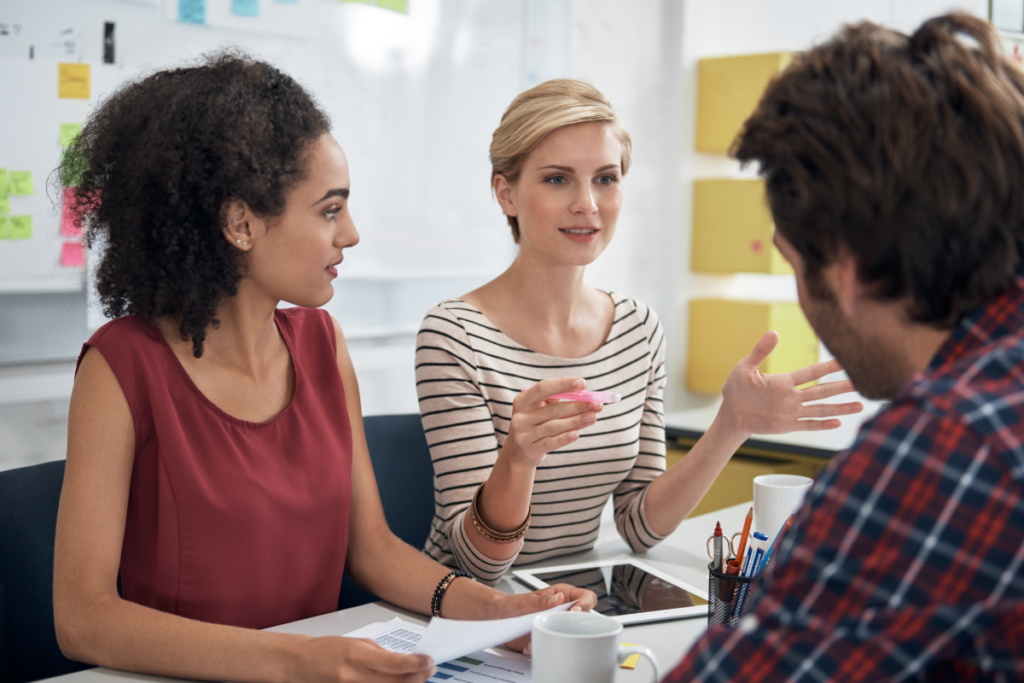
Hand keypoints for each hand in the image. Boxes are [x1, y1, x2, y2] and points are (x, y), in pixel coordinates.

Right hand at [293, 635, 435, 682]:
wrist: (299, 664)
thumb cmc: (326, 650)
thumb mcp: (356, 643)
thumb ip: (381, 654)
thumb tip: (405, 662)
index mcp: (357, 655)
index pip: (396, 664)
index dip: (417, 664)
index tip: (429, 661)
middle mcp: (354, 677)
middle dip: (418, 677)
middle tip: (428, 670)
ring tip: (416, 678)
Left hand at [498, 583, 597, 653]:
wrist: (498, 618)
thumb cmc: (512, 604)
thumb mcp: (525, 602)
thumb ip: (541, 601)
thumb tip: (558, 599)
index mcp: (562, 594)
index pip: (586, 597)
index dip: (585, 604)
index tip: (575, 612)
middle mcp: (562, 609)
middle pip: (583, 618)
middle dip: (573, 626)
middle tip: (561, 627)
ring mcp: (557, 624)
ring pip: (570, 634)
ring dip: (556, 638)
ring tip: (540, 636)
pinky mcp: (550, 637)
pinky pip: (556, 645)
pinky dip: (544, 648)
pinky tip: (531, 644)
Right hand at [502, 378, 602, 468]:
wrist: (518, 452)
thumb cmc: (537, 423)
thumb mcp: (540, 409)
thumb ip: (559, 401)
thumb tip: (586, 397)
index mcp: (523, 401)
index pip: (543, 388)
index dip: (563, 384)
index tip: (583, 383)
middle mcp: (521, 417)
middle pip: (553, 409)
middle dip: (577, 406)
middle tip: (597, 404)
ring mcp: (524, 435)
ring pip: (554, 426)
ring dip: (575, 421)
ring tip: (592, 417)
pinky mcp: (530, 450)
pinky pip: (550, 443)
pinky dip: (564, 438)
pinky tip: (576, 434)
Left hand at [718, 331, 862, 438]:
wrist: (731, 414)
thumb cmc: (736, 389)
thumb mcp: (745, 368)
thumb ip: (759, 352)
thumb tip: (774, 333)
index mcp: (784, 381)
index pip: (811, 372)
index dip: (828, 367)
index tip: (846, 361)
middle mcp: (792, 396)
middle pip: (822, 390)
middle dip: (842, 387)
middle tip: (863, 382)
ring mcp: (792, 411)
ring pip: (821, 408)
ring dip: (840, 407)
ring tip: (861, 405)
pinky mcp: (787, 425)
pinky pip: (808, 425)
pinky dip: (823, 424)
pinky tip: (839, 423)